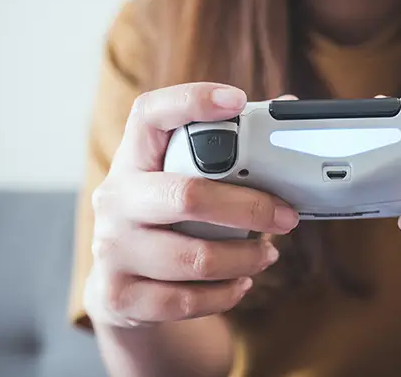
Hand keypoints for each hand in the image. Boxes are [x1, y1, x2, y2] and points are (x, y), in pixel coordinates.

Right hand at [84, 83, 299, 327]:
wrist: (120, 289)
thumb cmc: (168, 220)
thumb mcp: (184, 179)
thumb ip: (230, 147)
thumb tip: (288, 106)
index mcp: (135, 157)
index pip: (151, 113)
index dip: (191, 100)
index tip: (236, 99)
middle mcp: (116, 198)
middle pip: (187, 195)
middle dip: (249, 207)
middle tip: (286, 215)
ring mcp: (112, 249)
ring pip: (194, 256)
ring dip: (245, 258)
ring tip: (268, 254)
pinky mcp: (120, 295)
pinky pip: (185, 300)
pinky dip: (224, 294)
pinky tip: (241, 283)